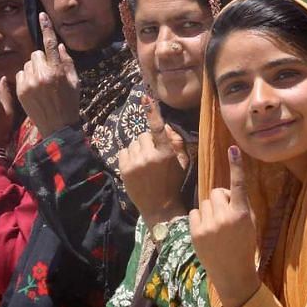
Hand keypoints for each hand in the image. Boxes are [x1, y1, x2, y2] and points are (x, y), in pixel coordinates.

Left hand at [16, 13, 80, 136]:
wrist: (57, 127)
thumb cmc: (70, 103)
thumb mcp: (75, 82)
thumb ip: (67, 62)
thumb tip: (59, 46)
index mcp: (57, 71)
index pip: (51, 44)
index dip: (46, 28)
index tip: (41, 15)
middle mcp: (42, 75)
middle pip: (36, 54)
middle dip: (42, 60)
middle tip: (48, 73)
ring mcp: (29, 83)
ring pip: (27, 64)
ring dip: (33, 70)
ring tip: (41, 84)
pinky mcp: (20, 91)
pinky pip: (20, 74)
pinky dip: (26, 78)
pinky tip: (33, 89)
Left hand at [118, 96, 188, 226]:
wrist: (160, 208)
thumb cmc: (174, 183)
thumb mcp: (182, 163)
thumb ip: (176, 142)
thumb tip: (163, 125)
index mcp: (166, 154)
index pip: (157, 128)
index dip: (152, 112)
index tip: (145, 98)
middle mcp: (149, 157)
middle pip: (143, 135)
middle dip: (148, 142)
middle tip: (154, 156)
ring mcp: (135, 164)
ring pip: (133, 144)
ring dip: (138, 150)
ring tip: (145, 164)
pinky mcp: (124, 170)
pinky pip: (124, 152)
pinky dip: (130, 156)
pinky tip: (137, 167)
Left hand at [189, 146, 259, 306]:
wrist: (232, 273)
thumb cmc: (243, 245)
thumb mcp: (249, 224)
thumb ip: (239, 205)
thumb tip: (225, 190)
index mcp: (241, 214)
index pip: (238, 185)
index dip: (236, 166)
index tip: (233, 149)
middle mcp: (224, 217)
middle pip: (216, 192)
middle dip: (220, 200)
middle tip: (226, 216)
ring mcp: (208, 225)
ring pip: (204, 202)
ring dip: (209, 210)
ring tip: (216, 227)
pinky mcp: (195, 232)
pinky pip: (194, 212)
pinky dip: (199, 219)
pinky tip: (207, 231)